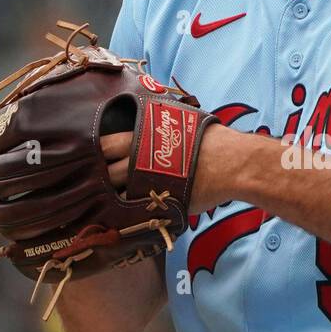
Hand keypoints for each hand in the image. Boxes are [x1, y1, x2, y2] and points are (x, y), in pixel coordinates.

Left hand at [99, 121, 242, 212]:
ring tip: (112, 199)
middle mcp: (139, 158)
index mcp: (141, 135)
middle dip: (100, 178)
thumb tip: (147, 125)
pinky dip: (129, 211)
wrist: (232, 163)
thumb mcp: (180, 120)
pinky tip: (130, 211)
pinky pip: (134, 210)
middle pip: (105, 171)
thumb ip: (159, 125)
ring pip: (116, 193)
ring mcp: (146, 182)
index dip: (98, 152)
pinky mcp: (158, 202)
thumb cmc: (211, 139)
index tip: (98, 158)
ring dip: (112, 197)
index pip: (105, 144)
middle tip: (101, 182)